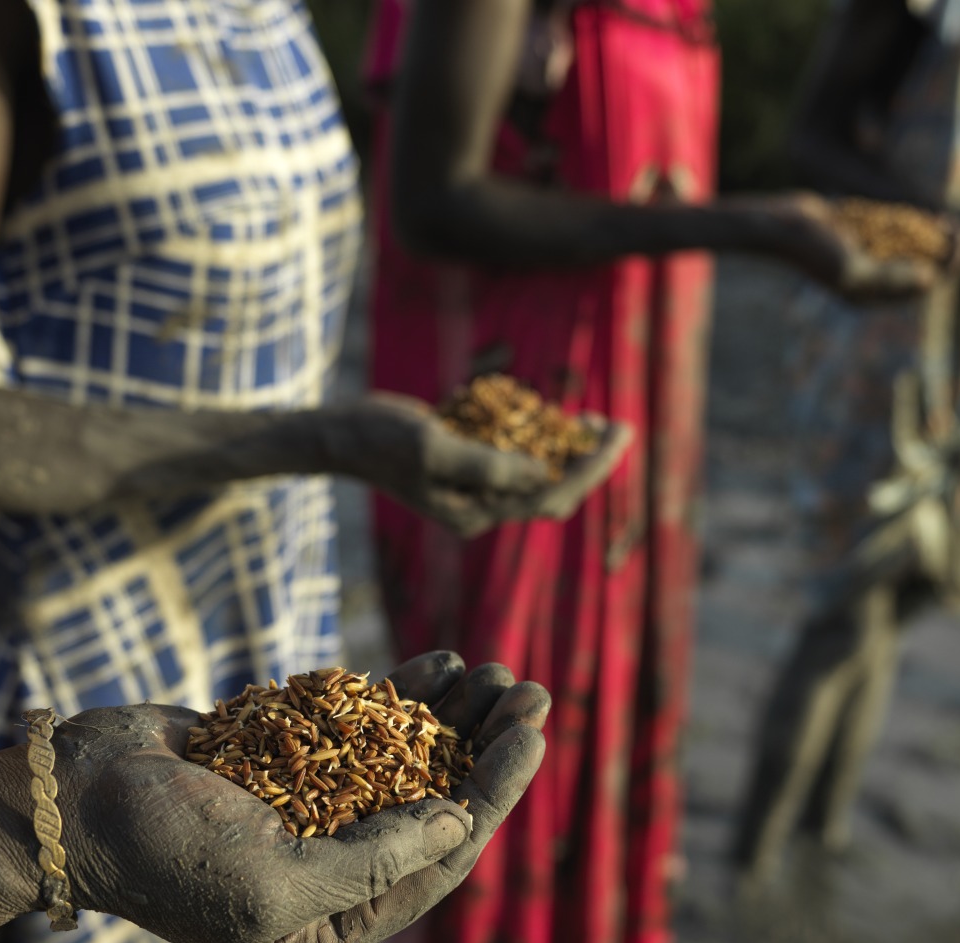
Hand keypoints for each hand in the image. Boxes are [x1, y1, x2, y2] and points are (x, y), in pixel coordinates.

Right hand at [50, 652, 548, 942]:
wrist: (70, 799)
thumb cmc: (161, 853)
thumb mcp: (271, 883)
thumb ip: (372, 858)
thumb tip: (462, 823)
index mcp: (335, 918)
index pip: (443, 856)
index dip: (495, 793)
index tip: (532, 735)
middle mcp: (332, 866)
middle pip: (435, 804)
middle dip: (484, 748)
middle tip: (527, 691)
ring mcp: (310, 808)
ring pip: (404, 761)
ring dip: (450, 716)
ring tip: (492, 671)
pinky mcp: (286, 759)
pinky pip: (360, 729)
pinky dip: (399, 697)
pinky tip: (439, 665)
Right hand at [327, 392, 631, 536]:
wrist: (341, 434)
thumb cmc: (381, 439)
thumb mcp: (433, 446)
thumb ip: (486, 463)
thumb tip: (541, 470)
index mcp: (477, 512)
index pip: (549, 495)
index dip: (590, 467)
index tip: (618, 433)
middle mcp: (482, 506)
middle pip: (552, 488)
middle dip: (588, 459)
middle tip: (618, 424)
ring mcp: (475, 487)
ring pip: (538, 472)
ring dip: (564, 446)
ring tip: (589, 418)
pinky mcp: (469, 465)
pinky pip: (515, 455)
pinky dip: (534, 434)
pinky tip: (545, 412)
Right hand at [761, 192, 946, 301]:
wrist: (781, 224)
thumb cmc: (813, 248)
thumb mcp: (853, 267)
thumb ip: (891, 276)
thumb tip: (930, 279)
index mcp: (869, 294)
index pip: (918, 285)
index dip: (947, 265)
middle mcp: (868, 278)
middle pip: (917, 268)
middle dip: (942, 250)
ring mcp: (863, 254)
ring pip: (907, 248)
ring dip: (929, 235)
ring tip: (947, 221)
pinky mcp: (858, 233)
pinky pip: (891, 231)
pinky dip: (908, 224)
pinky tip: (926, 215)